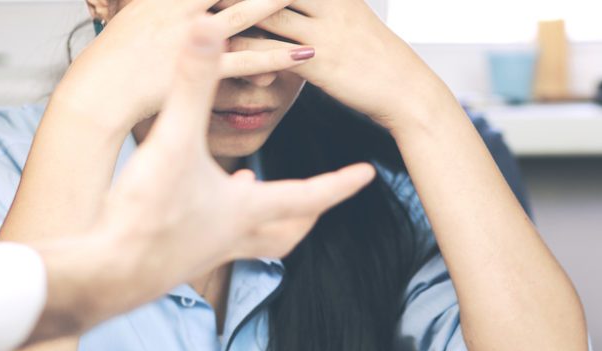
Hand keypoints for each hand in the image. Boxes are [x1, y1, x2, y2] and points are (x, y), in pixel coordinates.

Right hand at [56, 0, 314, 132]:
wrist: (98, 91)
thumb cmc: (116, 58)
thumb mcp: (136, 13)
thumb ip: (165, 4)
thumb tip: (191, 9)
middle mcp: (181, 8)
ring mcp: (192, 38)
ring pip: (245, 15)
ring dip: (277, 5)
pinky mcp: (201, 71)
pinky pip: (247, 61)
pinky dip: (277, 57)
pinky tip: (304, 53)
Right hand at [98, 16, 374, 289]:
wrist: (107, 273)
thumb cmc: (146, 216)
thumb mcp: (173, 140)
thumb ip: (192, 85)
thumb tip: (208, 31)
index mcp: (246, 209)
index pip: (308, 195)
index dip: (340, 182)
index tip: (366, 175)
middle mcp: (234, 235)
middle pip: (288, 230)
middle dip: (309, 212)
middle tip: (323, 198)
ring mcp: (207, 252)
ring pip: (254, 241)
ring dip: (265, 220)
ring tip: (258, 195)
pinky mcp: (178, 258)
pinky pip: (215, 242)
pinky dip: (219, 223)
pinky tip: (198, 205)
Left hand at [219, 0, 446, 130]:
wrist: (407, 91)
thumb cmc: (373, 58)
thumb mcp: (349, 18)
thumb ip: (318, 7)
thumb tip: (282, 8)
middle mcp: (329, 1)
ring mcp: (324, 30)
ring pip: (265, 11)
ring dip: (230, 12)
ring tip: (194, 18)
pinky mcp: (320, 62)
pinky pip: (272, 51)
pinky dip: (244, 51)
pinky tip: (219, 55)